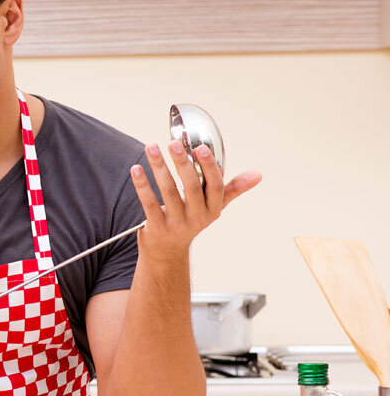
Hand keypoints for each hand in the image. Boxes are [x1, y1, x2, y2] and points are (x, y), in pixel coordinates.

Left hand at [130, 141, 261, 261]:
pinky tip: (136, 169)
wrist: (167, 251)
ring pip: (168, 191)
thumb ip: (232, 189)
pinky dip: (142, 185)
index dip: (209, 166)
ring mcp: (176, 224)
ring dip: (159, 167)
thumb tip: (258, 174)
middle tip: (173, 144)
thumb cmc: (191, 220)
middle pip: (191, 186)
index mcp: (213, 209)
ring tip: (151, 147)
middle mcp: (197, 218)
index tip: (200, 147)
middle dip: (182, 163)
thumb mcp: (213, 207)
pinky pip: (149, 203)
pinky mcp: (156, 227)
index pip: (215, 185)